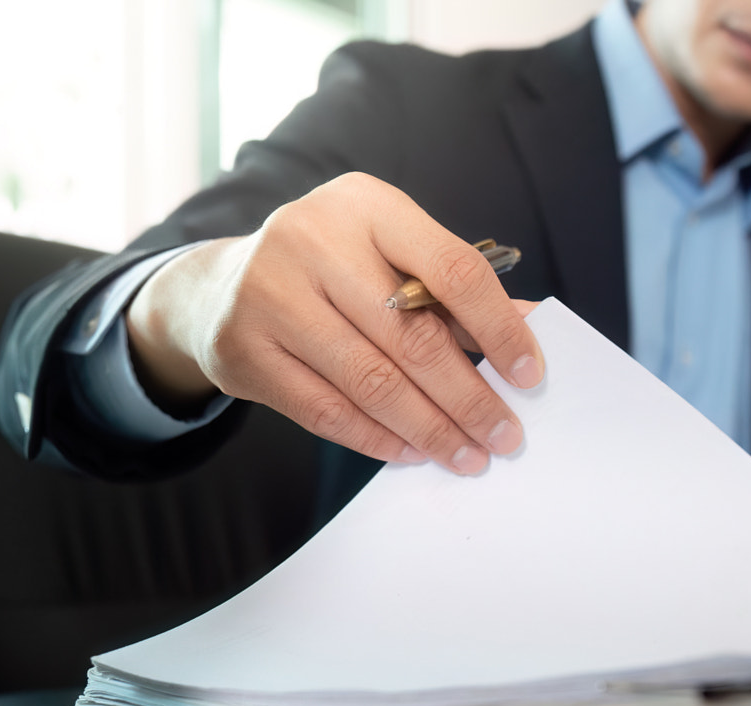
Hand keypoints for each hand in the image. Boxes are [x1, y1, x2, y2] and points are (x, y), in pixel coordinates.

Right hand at [125, 172, 543, 474]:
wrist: (221, 285)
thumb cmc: (334, 268)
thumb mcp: (391, 254)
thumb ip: (454, 291)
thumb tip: (530, 333)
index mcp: (367, 205)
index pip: (452, 268)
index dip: (499, 328)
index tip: (530, 376)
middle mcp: (313, 240)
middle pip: (411, 336)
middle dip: (468, 397)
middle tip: (505, 436)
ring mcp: (270, 293)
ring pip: (371, 380)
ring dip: (429, 428)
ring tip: (467, 455)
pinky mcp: (243, 349)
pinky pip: (326, 410)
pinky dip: (377, 438)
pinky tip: (411, 452)